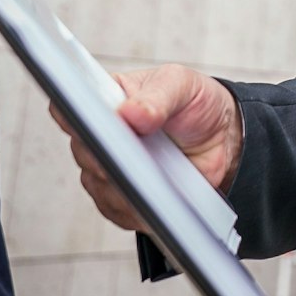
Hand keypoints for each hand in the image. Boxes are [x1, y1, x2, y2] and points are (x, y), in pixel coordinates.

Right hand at [52, 65, 243, 232]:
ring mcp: (108, 168)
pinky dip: (135, 207)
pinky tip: (155, 199)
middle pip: (84, 149)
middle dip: (106, 153)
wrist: (223, 138)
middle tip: (127, 155)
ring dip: (123, 182)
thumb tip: (130, 113)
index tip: (88, 122)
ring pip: (98, 183)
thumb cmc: (195, 104)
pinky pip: (117, 210)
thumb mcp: (182, 85)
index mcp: (107, 98)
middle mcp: (100, 134)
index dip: (74, 114)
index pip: (72, 104)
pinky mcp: (122, 198)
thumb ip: (158, 97)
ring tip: (150, 178)